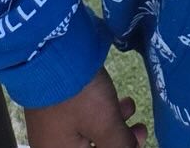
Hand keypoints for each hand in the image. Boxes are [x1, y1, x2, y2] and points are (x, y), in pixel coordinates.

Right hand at [24, 69, 146, 147]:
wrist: (49, 52)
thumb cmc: (78, 95)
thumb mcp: (105, 124)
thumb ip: (120, 145)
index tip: (137, 142)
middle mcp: (53, 143)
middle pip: (91, 147)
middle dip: (118, 139)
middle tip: (140, 129)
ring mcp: (52, 123)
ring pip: (88, 132)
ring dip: (113, 123)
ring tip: (130, 108)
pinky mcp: (55, 103)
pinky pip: (81, 116)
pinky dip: (101, 112)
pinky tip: (117, 100)